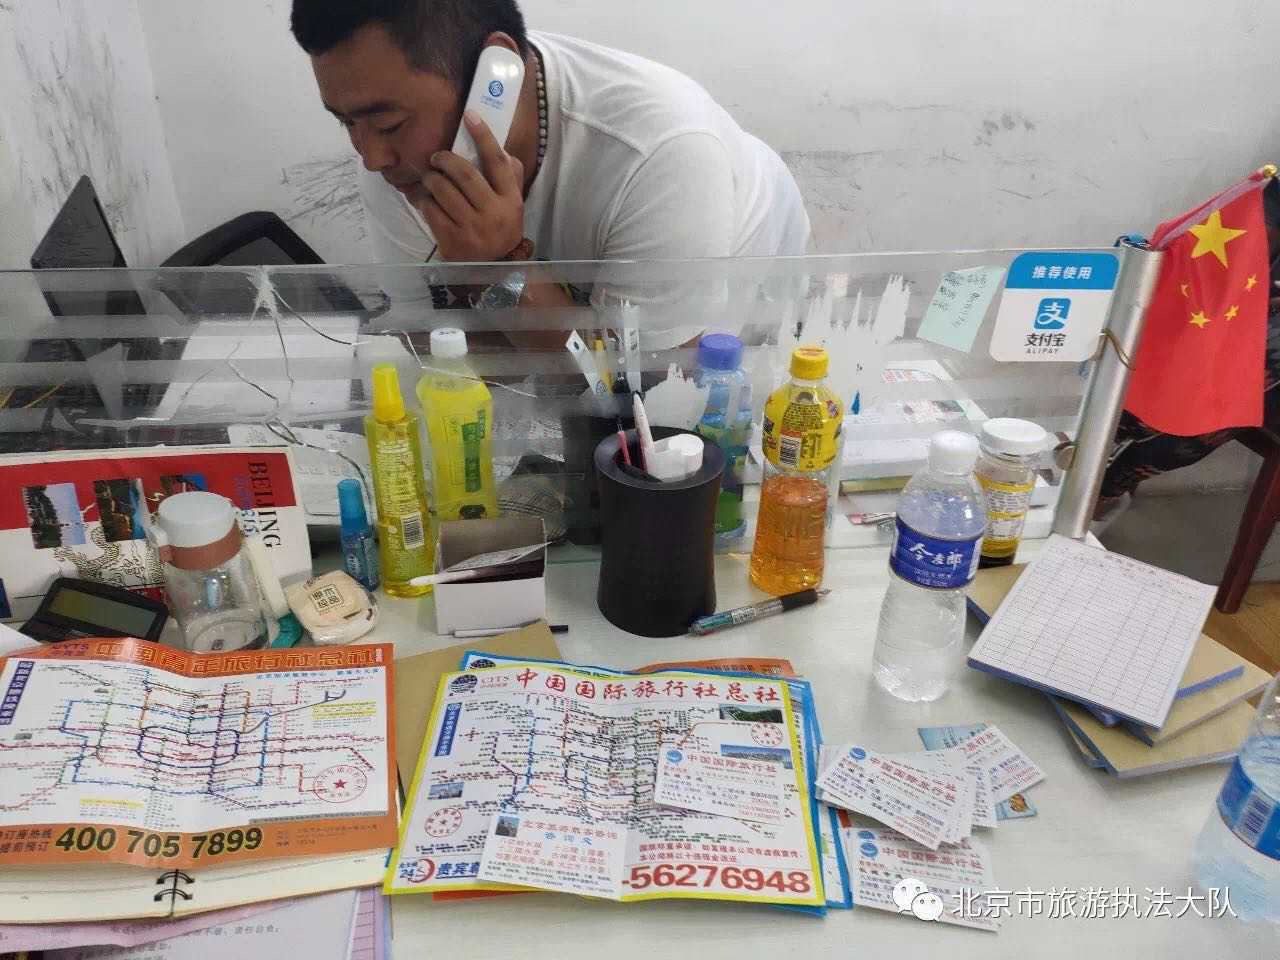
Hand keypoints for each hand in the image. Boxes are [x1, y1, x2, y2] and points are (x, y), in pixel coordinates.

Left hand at [416, 111, 524, 261]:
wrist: (490, 269)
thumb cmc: (499, 228)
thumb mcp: (512, 204)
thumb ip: (510, 176)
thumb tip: (500, 147)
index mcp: (511, 201)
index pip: (498, 163)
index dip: (484, 136)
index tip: (470, 115)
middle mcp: (493, 214)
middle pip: (465, 174)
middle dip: (446, 159)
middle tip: (438, 157)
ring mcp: (471, 229)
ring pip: (443, 191)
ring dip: (432, 178)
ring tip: (430, 177)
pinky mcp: (451, 241)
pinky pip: (431, 210)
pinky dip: (424, 200)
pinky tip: (425, 199)